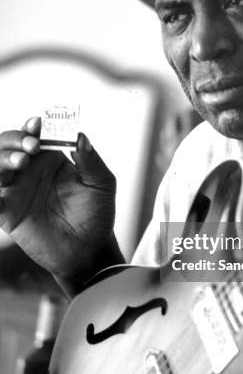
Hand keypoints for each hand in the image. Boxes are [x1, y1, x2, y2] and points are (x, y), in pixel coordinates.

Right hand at [0, 117, 121, 292]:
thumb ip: (91, 161)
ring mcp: (16, 190)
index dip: (32, 126)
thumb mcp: (102, 184)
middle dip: (15, 139)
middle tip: (31, 146)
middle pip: (9, 145)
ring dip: (3, 158)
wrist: (89, 250)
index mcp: (51, 158)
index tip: (37, 124)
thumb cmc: (97, 214)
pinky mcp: (7, 213)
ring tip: (21, 162)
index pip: (34, 134)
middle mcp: (30, 170)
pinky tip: (0, 192)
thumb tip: (80, 136)